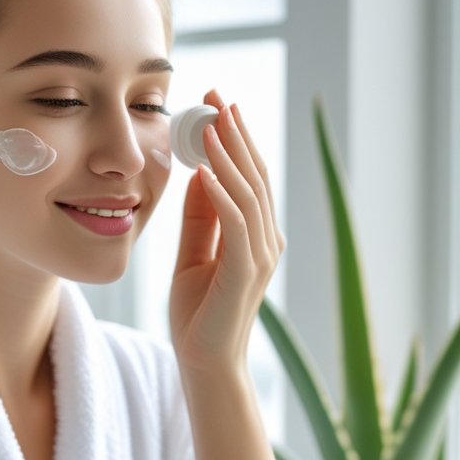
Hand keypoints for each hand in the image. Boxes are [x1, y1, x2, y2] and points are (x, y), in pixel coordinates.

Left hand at [168, 89, 284, 377]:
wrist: (203, 364)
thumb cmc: (197, 316)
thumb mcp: (193, 256)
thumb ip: (199, 218)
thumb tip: (199, 174)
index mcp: (255, 235)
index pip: (249, 176)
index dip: (234, 139)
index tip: (215, 105)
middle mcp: (265, 241)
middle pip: (255, 175)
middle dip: (235, 133)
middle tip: (216, 96)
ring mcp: (259, 256)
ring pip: (248, 193)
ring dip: (229, 155)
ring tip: (209, 122)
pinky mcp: (245, 272)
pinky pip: (236, 223)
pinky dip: (222, 193)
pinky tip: (206, 170)